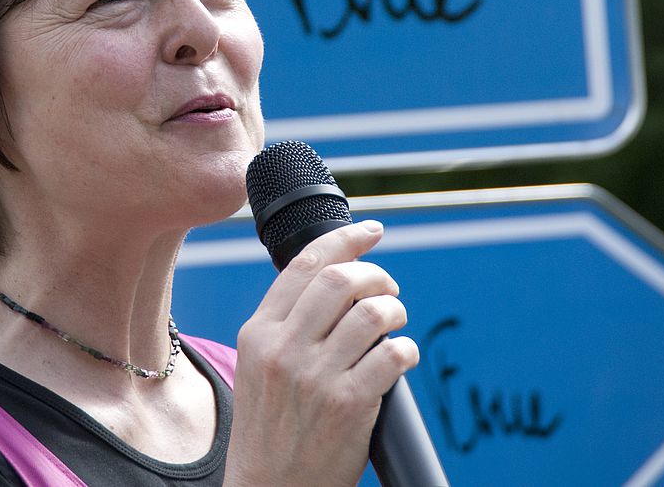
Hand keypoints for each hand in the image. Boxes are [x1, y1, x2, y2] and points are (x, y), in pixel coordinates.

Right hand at [224, 221, 418, 486]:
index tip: (370, 231)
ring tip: (395, 326)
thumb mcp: (258, 369)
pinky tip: (400, 359)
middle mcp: (283, 349)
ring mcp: (316, 377)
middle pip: (341, 280)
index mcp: (258, 333)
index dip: (344, 240)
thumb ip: (285, 327)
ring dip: (395, 312)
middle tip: (388, 289)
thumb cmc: (271, 432)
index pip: (303, 264)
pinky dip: (405, 350)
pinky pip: (393, 355)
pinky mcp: (350, 404)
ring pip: (373, 312)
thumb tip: (336, 282)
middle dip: (377, 275)